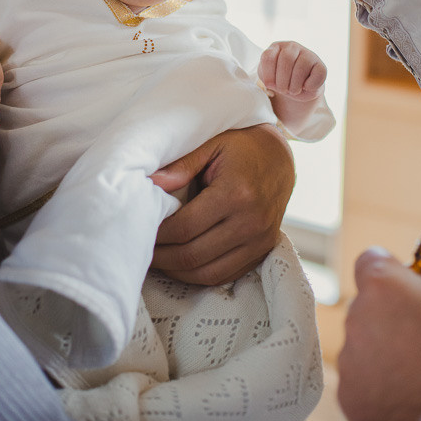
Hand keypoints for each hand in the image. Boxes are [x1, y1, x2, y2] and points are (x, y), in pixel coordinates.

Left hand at [150, 124, 294, 284]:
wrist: (279, 157)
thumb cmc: (242, 146)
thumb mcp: (211, 144)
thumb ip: (181, 165)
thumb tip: (151, 183)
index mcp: (236, 193)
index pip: (185, 227)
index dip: (158, 234)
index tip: (140, 229)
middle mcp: (251, 221)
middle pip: (194, 255)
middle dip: (162, 257)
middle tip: (141, 249)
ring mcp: (260, 240)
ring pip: (209, 273)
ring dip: (178, 271)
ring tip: (158, 259)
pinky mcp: (263, 250)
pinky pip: (226, 275)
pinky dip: (200, 275)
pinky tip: (181, 264)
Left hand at [258, 40, 325, 101]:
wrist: (298, 89)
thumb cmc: (280, 80)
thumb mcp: (269, 78)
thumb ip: (266, 77)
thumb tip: (269, 83)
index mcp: (276, 47)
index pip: (268, 57)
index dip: (268, 74)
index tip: (269, 84)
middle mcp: (292, 47)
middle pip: (286, 60)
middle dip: (282, 80)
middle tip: (283, 90)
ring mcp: (308, 54)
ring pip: (301, 66)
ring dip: (295, 85)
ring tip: (293, 90)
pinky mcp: (320, 65)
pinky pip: (318, 74)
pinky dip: (310, 85)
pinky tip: (306, 87)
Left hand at [338, 247, 420, 420]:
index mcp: (382, 285)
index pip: (370, 261)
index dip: (389, 271)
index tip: (404, 285)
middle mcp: (357, 315)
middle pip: (366, 305)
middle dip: (387, 314)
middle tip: (420, 336)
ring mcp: (350, 358)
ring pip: (362, 344)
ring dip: (381, 351)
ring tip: (418, 370)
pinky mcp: (349, 395)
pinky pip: (360, 380)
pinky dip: (378, 386)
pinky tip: (407, 393)